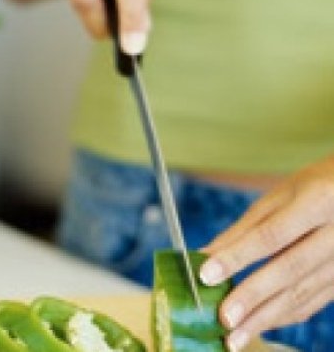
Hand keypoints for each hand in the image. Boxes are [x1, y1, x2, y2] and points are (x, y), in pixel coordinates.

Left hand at [201, 156, 333, 350]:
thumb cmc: (316, 187)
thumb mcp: (279, 197)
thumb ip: (243, 229)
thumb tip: (204, 255)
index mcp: (317, 201)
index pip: (271, 235)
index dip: (237, 257)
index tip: (207, 275)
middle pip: (290, 270)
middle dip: (254, 298)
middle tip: (224, 319)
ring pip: (305, 293)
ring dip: (267, 318)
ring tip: (236, 336)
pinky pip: (316, 302)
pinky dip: (285, 315)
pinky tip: (261, 325)